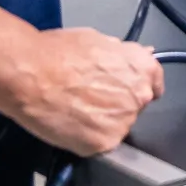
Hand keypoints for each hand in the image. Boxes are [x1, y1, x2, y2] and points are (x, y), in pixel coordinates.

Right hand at [12, 28, 163, 155]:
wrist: (31, 74)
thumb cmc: (58, 52)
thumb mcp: (98, 40)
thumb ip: (124, 55)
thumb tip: (140, 56)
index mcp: (142, 69)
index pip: (154, 84)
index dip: (137, 86)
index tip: (126, 90)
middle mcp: (139, 97)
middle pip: (134, 106)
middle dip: (116, 103)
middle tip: (89, 96)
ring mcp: (123, 123)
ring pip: (116, 126)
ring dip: (101, 122)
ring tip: (75, 108)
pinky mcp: (103, 144)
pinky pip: (98, 144)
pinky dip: (86, 138)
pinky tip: (70, 122)